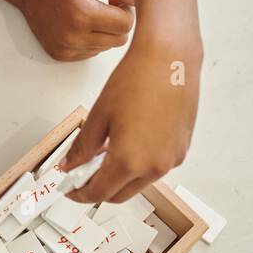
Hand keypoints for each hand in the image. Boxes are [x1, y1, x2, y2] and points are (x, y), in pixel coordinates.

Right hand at [10, 0, 134, 59]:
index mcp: (82, 15)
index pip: (127, 24)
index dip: (126, 9)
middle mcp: (72, 37)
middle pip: (120, 39)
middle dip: (118, 22)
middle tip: (104, 4)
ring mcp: (65, 48)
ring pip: (107, 47)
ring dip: (105, 31)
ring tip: (89, 12)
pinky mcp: (61, 54)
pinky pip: (91, 52)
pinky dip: (92, 39)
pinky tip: (79, 23)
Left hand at [59, 28, 202, 202]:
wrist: (170, 58)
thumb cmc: (138, 79)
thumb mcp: (99, 115)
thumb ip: (83, 147)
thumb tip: (70, 164)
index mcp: (130, 161)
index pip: (99, 193)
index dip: (80, 194)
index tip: (71, 188)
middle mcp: (155, 166)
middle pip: (120, 194)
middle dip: (99, 188)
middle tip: (82, 173)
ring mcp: (172, 159)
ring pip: (139, 182)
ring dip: (120, 176)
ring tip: (104, 152)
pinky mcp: (182, 149)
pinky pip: (155, 167)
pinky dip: (138, 164)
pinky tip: (127, 143)